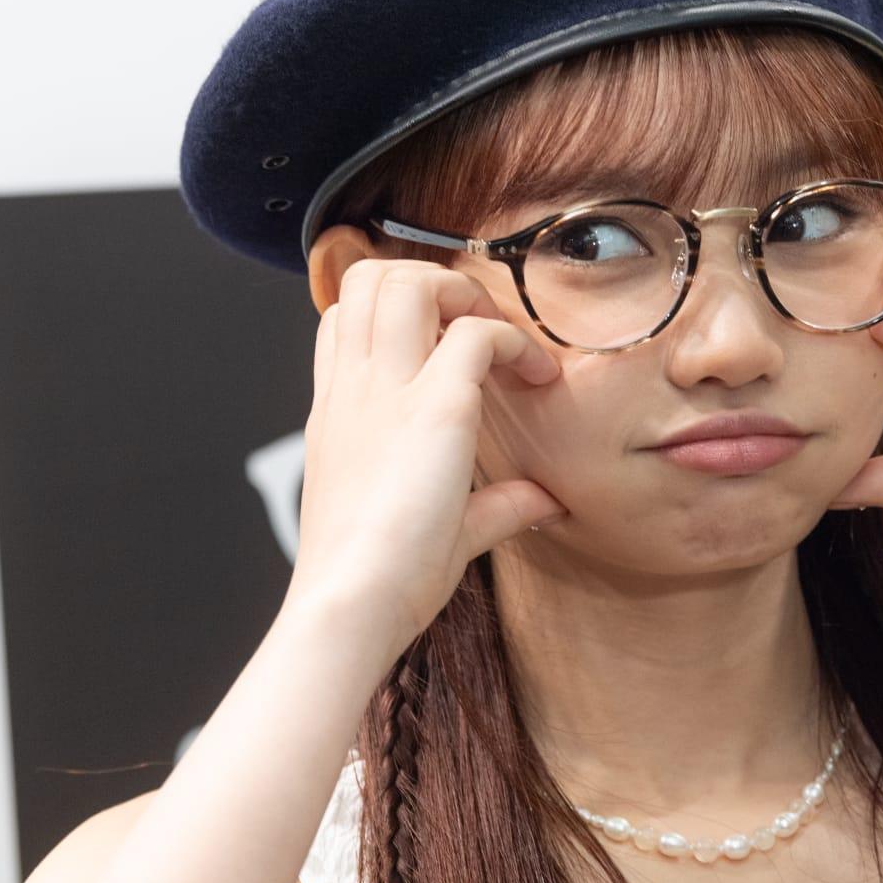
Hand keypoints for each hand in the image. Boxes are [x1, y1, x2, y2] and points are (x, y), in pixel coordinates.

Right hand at [286, 259, 566, 656]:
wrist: (353, 604)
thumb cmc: (384, 580)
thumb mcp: (441, 529)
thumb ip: (492, 505)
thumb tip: (544, 500)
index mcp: (338, 411)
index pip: (343, 317)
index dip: (393, 309)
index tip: (443, 342)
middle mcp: (354, 388)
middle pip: (370, 278)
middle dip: (432, 281)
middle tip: (478, 327)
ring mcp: (388, 390)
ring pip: (407, 281)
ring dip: (464, 294)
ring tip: (500, 340)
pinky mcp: (434, 407)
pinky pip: (478, 334)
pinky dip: (515, 341)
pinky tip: (539, 377)